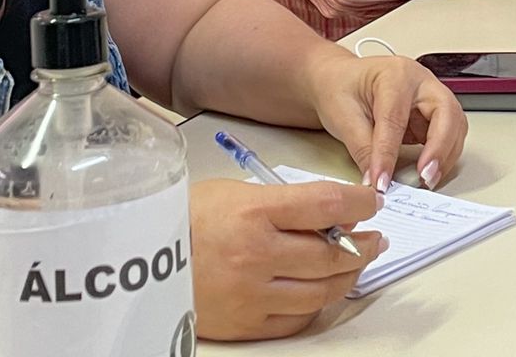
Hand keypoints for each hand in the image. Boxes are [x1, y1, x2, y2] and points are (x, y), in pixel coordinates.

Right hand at [191, 177, 385, 340]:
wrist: (141, 258)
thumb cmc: (189, 218)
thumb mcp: (237, 192)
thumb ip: (286, 203)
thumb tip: (335, 213)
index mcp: (254, 211)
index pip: (327, 204)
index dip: (360, 202)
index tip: (372, 201)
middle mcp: (256, 254)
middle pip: (332, 252)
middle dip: (363, 243)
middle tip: (373, 236)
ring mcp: (252, 293)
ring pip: (323, 290)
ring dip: (348, 275)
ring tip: (356, 262)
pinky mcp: (246, 323)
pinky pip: (298, 318)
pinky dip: (318, 302)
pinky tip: (323, 289)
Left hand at [310, 53, 466, 192]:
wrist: (337, 79)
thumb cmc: (339, 87)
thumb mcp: (343, 115)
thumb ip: (363, 149)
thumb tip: (377, 180)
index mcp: (395, 74)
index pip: (396, 119)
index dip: (389, 154)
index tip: (381, 181)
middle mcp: (420, 82)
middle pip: (447, 113)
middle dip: (440, 148)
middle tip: (425, 177)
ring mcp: (429, 97)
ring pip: (455, 126)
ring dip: (445, 155)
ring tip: (426, 179)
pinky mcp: (431, 115)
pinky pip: (448, 136)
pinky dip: (442, 156)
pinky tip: (427, 171)